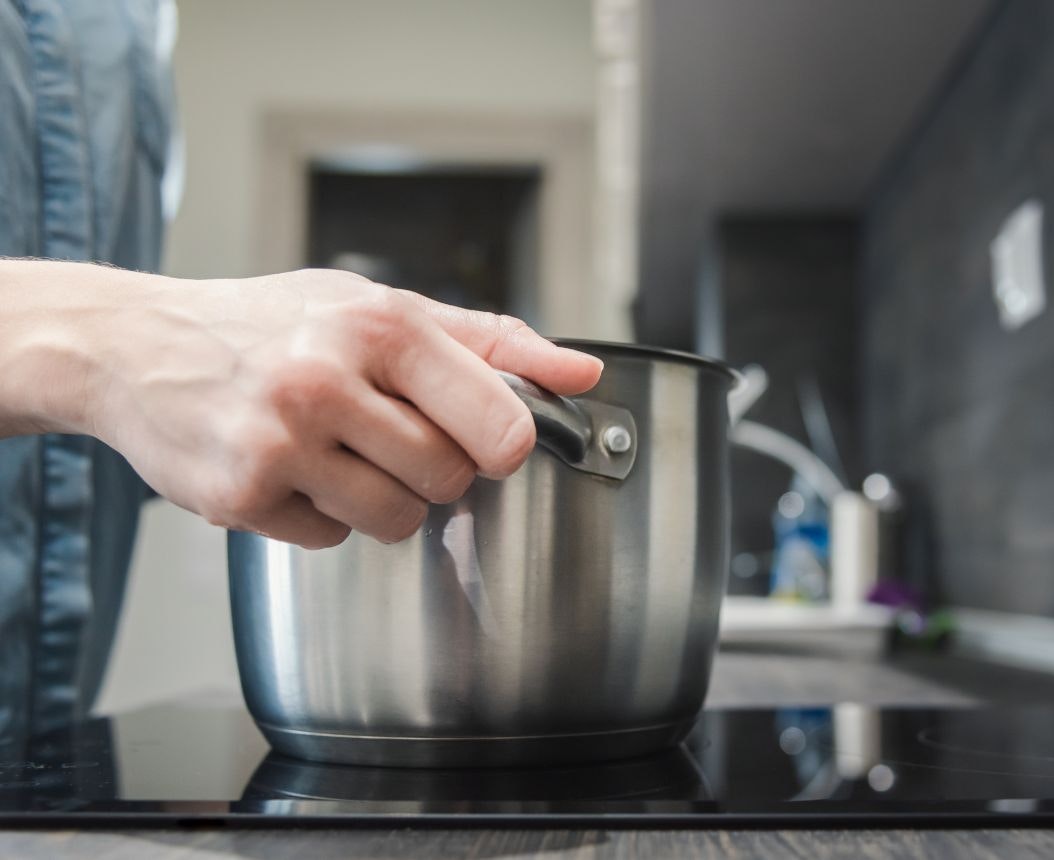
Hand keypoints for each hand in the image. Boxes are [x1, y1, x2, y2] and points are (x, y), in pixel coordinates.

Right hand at [76, 268, 601, 547]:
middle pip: (450, 479)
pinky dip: (322, 516)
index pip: (498, 422)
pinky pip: (331, 540)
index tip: (488, 440)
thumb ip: (492, 342)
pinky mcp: (241, 498)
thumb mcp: (383, 308)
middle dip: (435, 469)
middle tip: (389, 433)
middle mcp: (325, 381)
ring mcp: (279, 444)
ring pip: (397, 520)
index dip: (504, 443)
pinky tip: (291, 470)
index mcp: (378, 326)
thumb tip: (581, 374)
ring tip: (340, 451)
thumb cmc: (273, 323)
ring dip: (383, 499)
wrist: (135, 345)